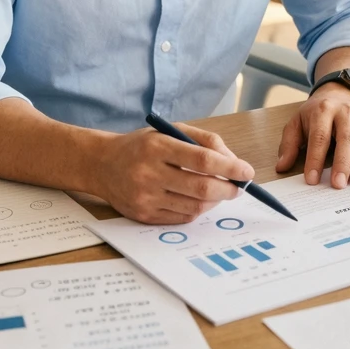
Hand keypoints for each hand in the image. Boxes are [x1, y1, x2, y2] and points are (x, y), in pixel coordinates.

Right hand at [94, 124, 253, 223]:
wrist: (102, 164)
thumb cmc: (143, 145)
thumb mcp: (170, 130)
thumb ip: (204, 141)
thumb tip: (235, 163)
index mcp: (157, 145)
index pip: (202, 158)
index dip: (230, 167)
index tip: (247, 171)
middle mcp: (149, 172)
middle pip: (202, 186)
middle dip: (228, 189)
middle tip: (239, 187)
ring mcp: (145, 196)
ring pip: (195, 206)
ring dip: (215, 201)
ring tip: (219, 191)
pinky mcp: (143, 215)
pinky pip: (182, 218)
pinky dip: (198, 209)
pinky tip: (199, 199)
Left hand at [276, 85, 349, 186]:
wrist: (339, 92)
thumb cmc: (316, 114)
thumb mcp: (297, 123)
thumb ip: (289, 144)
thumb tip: (281, 167)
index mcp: (322, 111)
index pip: (319, 137)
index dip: (315, 159)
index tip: (312, 180)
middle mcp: (346, 112)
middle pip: (346, 138)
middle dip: (343, 162)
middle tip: (339, 184)